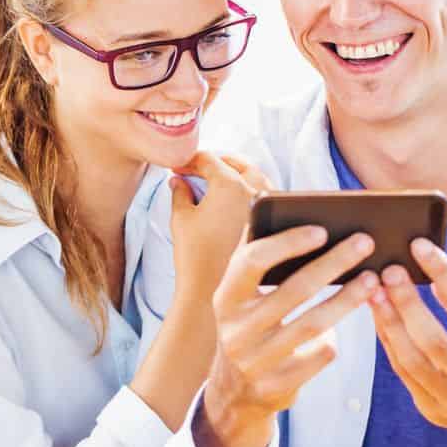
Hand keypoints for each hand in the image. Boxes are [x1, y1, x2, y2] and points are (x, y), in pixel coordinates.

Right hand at [169, 152, 270, 304]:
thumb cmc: (192, 252)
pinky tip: (238, 199)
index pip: (209, 159)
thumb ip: (179, 192)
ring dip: (239, 173)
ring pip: (257, 178)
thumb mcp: (180, 217)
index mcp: (229, 184)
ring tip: (220, 180)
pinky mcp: (269, 223)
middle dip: (218, 161)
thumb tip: (177, 181)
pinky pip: (265, 197)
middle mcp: (252, 190)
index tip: (179, 167)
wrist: (208, 286)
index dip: (190, 160)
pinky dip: (251, 192)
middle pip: (238, 163)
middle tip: (199, 166)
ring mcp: (264, 207)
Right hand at [202, 228, 378, 444]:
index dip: (287, 244)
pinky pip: (318, 357)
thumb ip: (253, 258)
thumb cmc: (248, 325)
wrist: (234, 391)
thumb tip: (269, 205)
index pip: (251, 261)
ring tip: (372, 279)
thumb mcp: (239, 295)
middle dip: (333, 263)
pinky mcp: (276, 385)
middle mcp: (235, 327)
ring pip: (312, 324)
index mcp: (225, 297)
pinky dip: (336, 338)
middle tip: (365, 242)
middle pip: (292, 290)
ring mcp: (254, 360)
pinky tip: (351, 325)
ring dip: (347, 299)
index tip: (322, 229)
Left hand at [368, 238, 446, 446]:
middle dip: (406, 302)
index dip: (443, 273)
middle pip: (433, 338)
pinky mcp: (429, 408)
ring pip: (409, 357)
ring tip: (373, 290)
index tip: (420, 246)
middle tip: (388, 270)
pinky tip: (377, 314)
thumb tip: (424, 267)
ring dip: (388, 320)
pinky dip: (387, 338)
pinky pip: (400, 369)